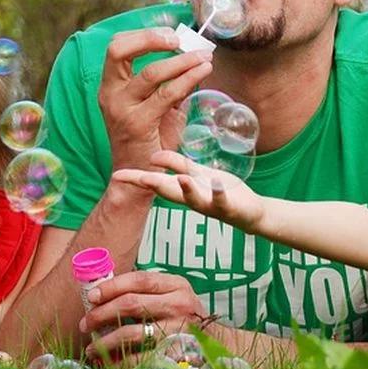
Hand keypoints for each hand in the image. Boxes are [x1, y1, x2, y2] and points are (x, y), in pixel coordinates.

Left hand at [78, 271, 207, 363]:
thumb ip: (147, 291)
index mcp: (177, 285)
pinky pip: (139, 359)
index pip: (139, 280)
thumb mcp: (174, 295)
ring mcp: (178, 331)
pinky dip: (119, 362)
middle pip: (131, 304)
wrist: (216, 344)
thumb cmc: (185, 317)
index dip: (112, 286)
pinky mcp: (175, 355)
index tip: (92, 296)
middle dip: (101, 314)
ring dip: (105, 342)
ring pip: (131, 333)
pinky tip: (107, 363)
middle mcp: (179, 305)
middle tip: (86, 324)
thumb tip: (102, 294)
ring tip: (91, 348)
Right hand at [99, 28, 213, 171]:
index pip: (116, 46)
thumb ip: (170, 83)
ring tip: (205, 57)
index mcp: (110, 86)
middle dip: (151, 37)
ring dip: (183, 61)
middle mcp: (109, 94)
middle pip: (118, 50)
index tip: (170, 34)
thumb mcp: (157, 106)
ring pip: (151, 72)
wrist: (139, 177)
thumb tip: (195, 58)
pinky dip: (188, 79)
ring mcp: (121, 109)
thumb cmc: (150, 140)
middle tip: (180, 39)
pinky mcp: (138, 124)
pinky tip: (203, 72)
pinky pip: (167, 95)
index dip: (142, 34)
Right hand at [113, 150, 265, 231]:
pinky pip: (222, 200)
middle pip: (169, 192)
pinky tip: (215, 182)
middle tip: (137, 177)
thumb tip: (152, 156)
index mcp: (183, 189)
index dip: (136, 179)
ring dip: (187, 189)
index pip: (156, 182)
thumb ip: (177, 164)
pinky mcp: (229, 207)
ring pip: (194, 199)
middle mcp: (193, 199)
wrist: (250, 212)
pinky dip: (217, 192)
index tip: (116, 175)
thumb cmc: (220, 191)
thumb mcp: (197, 173)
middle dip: (153, 184)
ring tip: (181, 177)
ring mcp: (210, 205)